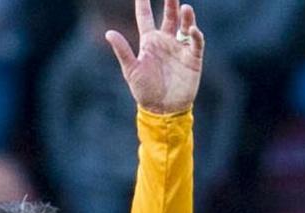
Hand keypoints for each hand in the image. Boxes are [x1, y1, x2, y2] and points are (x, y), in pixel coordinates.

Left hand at [105, 0, 204, 116]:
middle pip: (169, 17)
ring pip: (185, 26)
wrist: (162, 110)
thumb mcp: (131, 70)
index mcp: (149, 42)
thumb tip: (109, 33)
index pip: (145, 17)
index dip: (143, 4)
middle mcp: (165, 41)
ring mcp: (179, 48)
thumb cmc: (144, 91)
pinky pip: (195, 43)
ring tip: (185, 8)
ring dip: (186, 17)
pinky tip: (192, 30)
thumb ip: (122, 50)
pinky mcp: (192, 58)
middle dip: (170, 3)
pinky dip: (195, 35)